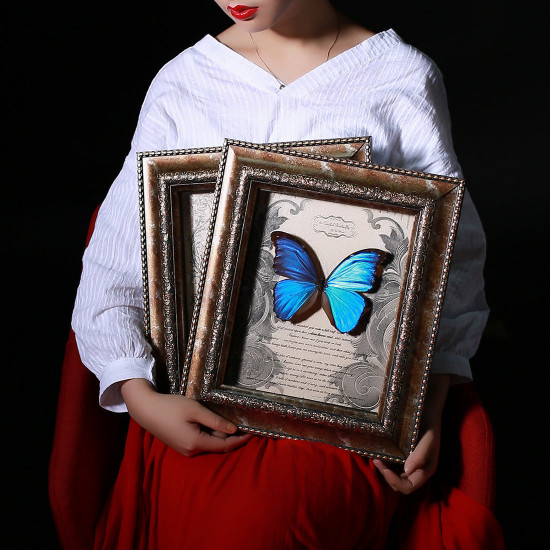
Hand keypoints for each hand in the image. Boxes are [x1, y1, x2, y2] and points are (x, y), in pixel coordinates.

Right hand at [120, 378, 251, 455]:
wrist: (146, 410)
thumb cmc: (170, 407)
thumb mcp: (195, 410)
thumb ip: (215, 421)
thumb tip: (234, 430)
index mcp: (196, 443)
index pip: (225, 445)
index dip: (241, 440)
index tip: (253, 433)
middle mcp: (191, 451)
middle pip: (218, 445)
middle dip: (231, 436)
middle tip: (243, 422)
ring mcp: (185, 450)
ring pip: (209, 443)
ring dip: (220, 433)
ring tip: (229, 419)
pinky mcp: (181, 445)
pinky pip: (201, 441)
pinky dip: (210, 433)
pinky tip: (212, 421)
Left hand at [373, 374, 450, 493]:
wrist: (425, 408)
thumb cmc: (428, 424)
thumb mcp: (428, 438)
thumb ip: (421, 454)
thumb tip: (407, 470)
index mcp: (425, 470)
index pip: (408, 486)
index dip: (395, 481)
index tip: (383, 467)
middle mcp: (417, 469)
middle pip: (399, 484)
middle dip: (386, 475)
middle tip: (376, 459)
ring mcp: (409, 463)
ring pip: (393, 475)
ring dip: (383, 469)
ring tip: (376, 455)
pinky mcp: (402, 454)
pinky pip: (391, 465)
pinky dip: (384, 462)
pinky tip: (378, 451)